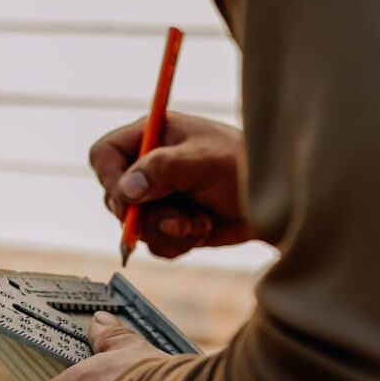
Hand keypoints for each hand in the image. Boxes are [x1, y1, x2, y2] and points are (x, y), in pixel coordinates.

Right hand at [89, 112, 249, 258]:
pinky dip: (177, 243)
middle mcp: (148, 167)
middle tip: (175, 218)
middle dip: (145, 215)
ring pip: (134, 227)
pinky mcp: (170, 224)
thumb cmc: (246, 166)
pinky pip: (154, 244)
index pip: (105, 155)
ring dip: (166, 231)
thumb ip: (163, 169)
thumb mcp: (204, 161)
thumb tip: (126, 190)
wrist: (274, 203)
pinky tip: (202, 229)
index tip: (129, 201)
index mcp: (151, 136)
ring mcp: (158, 198)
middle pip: (114, 198)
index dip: (111, 180)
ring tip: (198, 221)